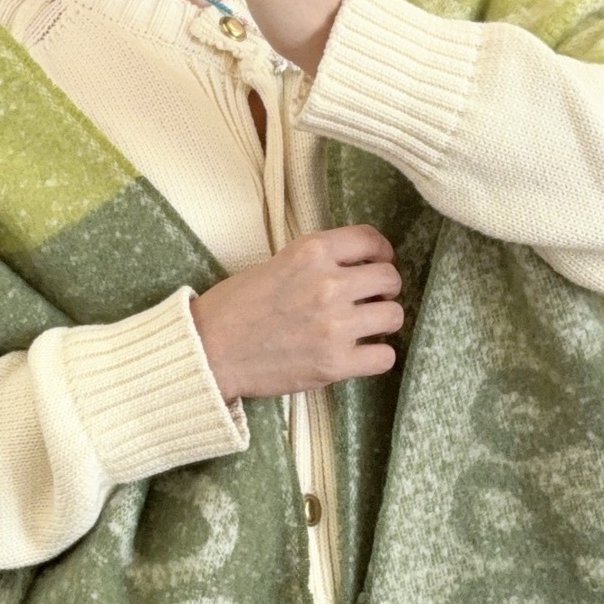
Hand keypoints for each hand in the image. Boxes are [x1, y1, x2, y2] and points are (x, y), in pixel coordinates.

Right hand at [190, 225, 402, 401]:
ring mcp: (335, 326)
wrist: (209, 351)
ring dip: (382, 321)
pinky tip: (359, 353)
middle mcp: (328, 284)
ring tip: (364, 326)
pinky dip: (376, 355)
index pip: (370, 239)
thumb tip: (359, 268)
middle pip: (390, 278)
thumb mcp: (276, 263)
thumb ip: (317, 261)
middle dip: (384, 288)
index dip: (379, 252)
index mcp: (312, 252)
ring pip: (394, 316)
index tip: (375, 262)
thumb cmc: (235, 307)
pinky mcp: (334, 364)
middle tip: (369, 299)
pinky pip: (384, 357)